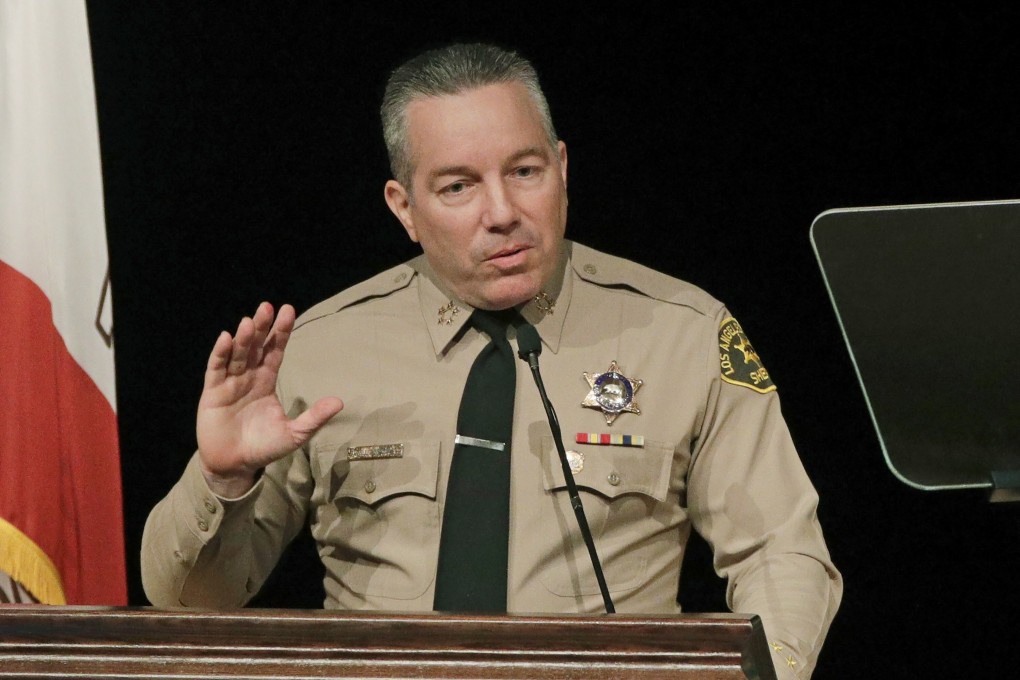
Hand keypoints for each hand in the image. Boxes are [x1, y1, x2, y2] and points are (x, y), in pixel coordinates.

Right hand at [196, 302, 342, 496]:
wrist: (234, 465)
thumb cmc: (264, 447)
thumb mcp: (294, 434)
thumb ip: (314, 418)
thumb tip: (340, 402)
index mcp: (267, 381)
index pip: (275, 351)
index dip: (281, 332)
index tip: (288, 311)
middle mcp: (248, 377)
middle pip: (255, 346)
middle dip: (261, 327)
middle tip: (267, 306)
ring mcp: (229, 383)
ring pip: (237, 354)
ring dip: (242, 338)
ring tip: (249, 321)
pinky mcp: (212, 393)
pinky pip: (216, 369)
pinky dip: (220, 354)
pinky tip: (226, 338)